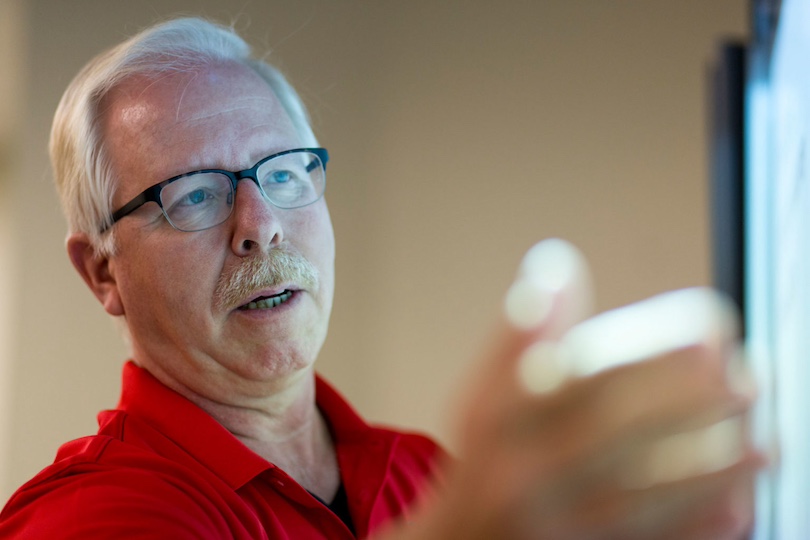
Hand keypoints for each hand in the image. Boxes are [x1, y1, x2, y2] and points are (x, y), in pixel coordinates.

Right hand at [399, 239, 763, 539]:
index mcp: (497, 419)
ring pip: (642, 498)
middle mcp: (520, 475)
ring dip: (713, 470)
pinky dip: (699, 529)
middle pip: (613, 431)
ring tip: (764, 443)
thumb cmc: (488, 460)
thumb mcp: (484, 394)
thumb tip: (555, 265)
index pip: (574, 372)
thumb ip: (521, 335)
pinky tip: (740, 505)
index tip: (708, 329)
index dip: (646, 349)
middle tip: (749, 382)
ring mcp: (553, 529)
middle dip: (690, 403)